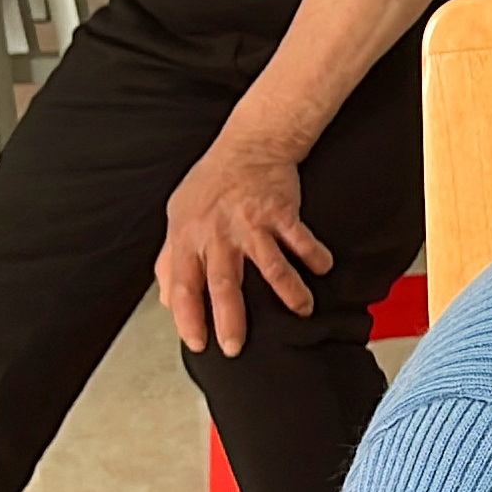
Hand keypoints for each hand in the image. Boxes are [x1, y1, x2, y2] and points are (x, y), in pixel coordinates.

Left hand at [158, 131, 332, 356]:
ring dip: (289, 293)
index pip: (183, 287)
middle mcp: (219, 234)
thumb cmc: (212, 181)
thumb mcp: (178, 216)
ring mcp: (252, 224)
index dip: (188, 319)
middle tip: (236, 347)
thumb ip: (170, 259)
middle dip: (230, 320)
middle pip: (223, 285)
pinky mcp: (281, 212)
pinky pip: (301, 240)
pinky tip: (323, 268)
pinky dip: (314, 256)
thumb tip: (167, 298)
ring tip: (302, 311)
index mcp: (189, 238)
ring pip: (270, 267)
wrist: (249, 144)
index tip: (198, 343)